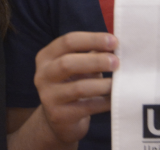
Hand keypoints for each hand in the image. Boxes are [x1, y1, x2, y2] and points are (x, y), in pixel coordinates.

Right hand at [33, 31, 117, 145]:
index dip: (92, 39)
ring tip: (117, 83)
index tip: (114, 41)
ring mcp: (49, 97)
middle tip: (116, 62)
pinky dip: (104, 102)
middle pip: (67, 63)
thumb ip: (93, 53)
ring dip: (102, 84)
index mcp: (46, 56)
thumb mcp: (78, 66)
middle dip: (96, 61)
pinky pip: (87, 107)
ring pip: (78, 88)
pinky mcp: (59, 116)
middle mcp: (43, 75)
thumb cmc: (73, 84)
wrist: (60, 120)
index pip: (68, 41)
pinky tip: (114, 99)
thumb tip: (115, 44)